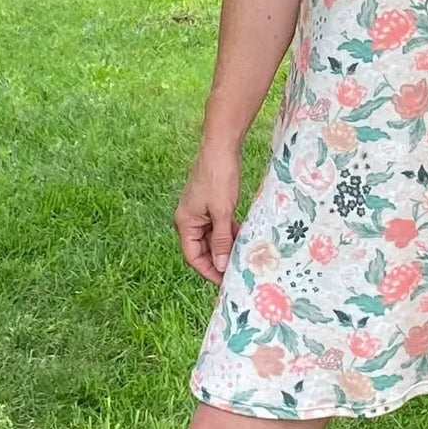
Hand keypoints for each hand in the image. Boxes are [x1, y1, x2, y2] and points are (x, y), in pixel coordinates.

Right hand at [174, 147, 241, 285]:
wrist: (221, 147)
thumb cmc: (219, 177)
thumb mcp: (222, 211)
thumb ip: (221, 239)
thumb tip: (220, 265)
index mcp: (185, 223)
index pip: (193, 256)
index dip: (208, 271)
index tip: (225, 281)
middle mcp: (188, 220)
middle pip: (202, 249)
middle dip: (218, 260)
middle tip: (236, 271)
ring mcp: (199, 212)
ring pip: (211, 238)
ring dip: (225, 247)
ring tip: (242, 257)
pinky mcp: (209, 205)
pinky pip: (217, 226)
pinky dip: (228, 233)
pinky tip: (242, 237)